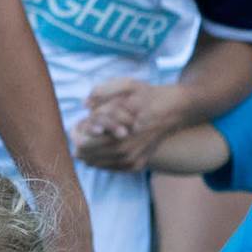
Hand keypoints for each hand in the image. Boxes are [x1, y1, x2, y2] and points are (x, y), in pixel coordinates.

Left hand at [72, 77, 188, 172]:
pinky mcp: (137, 165)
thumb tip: (85, 104)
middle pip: (85, 156)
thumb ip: (102, 93)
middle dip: (80, 142)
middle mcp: (126, 152)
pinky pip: (109, 167)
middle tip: (84, 129)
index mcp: (120, 135)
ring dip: (89, 150)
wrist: (175, 109)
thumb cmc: (148, 95)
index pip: (82, 144)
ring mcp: (133, 161)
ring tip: (93, 135)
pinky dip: (100, 157)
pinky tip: (102, 143)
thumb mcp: (127, 85)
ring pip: (95, 164)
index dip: (75, 133)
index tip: (78, 123)